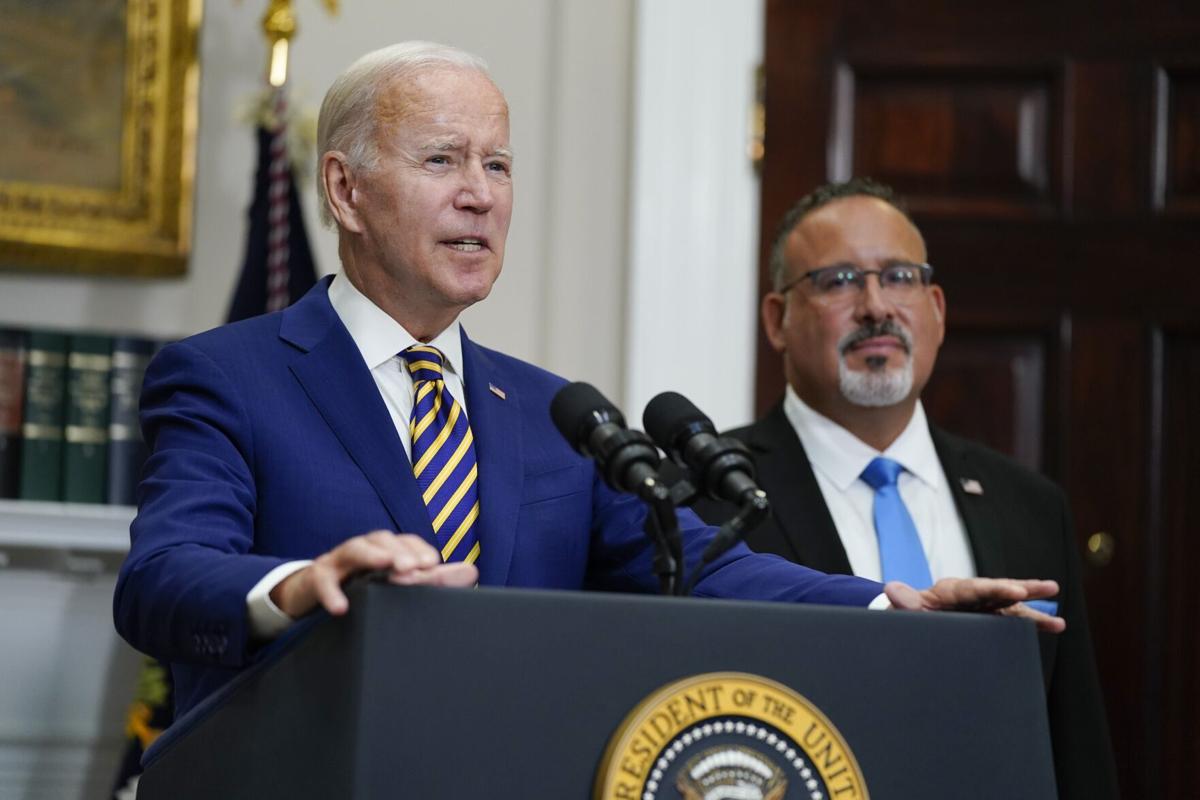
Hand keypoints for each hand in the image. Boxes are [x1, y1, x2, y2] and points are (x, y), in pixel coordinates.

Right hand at [269, 531, 477, 618]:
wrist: (313, 596)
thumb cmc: (362, 586)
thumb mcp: (396, 582)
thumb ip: (433, 580)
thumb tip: (472, 571)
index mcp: (386, 550)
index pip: (406, 542)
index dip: (419, 550)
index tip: (434, 564)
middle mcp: (364, 549)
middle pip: (382, 539)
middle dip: (399, 551)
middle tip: (415, 567)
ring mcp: (338, 561)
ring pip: (353, 549)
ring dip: (370, 555)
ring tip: (386, 567)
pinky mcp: (315, 578)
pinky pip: (321, 581)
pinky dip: (331, 593)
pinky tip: (341, 608)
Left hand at [885, 577, 1065, 633]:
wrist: (907, 621)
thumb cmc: (905, 615)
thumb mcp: (903, 610)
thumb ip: (904, 602)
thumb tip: (892, 589)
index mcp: (950, 590)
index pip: (976, 588)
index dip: (997, 589)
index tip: (1017, 590)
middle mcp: (970, 595)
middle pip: (999, 591)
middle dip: (1024, 589)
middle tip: (1050, 587)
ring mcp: (980, 606)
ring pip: (1010, 606)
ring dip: (1034, 612)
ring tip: (1060, 623)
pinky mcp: (987, 618)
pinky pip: (1010, 618)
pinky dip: (1029, 623)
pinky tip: (1053, 627)